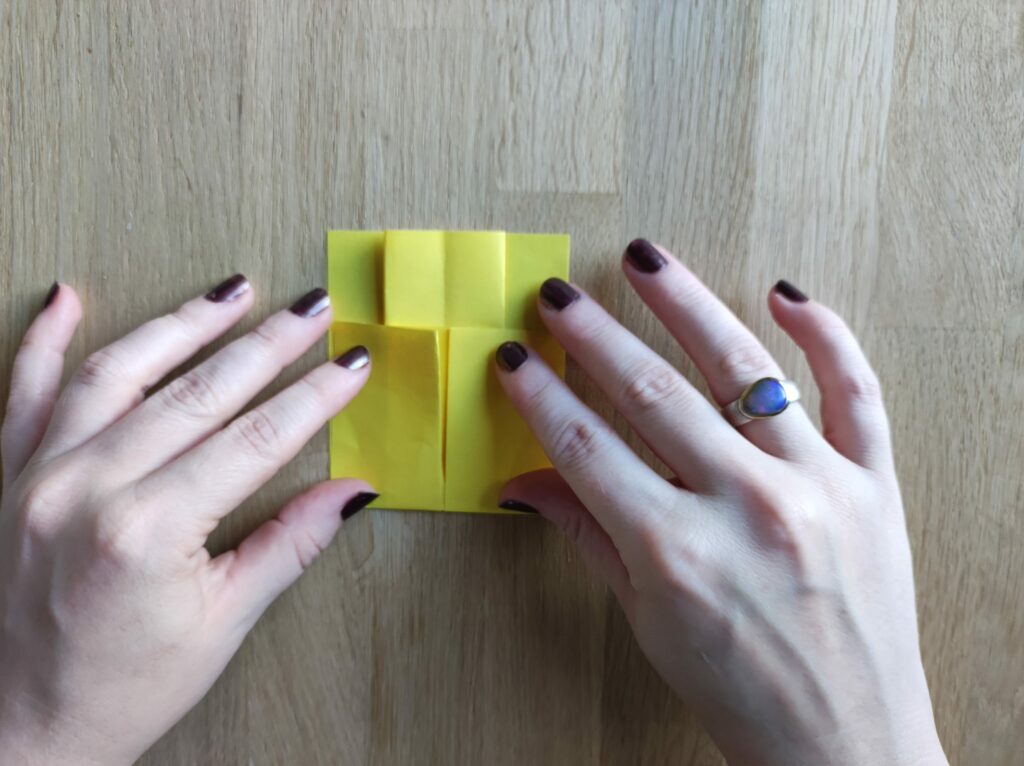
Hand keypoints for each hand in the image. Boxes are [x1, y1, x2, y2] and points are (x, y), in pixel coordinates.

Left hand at [0, 278, 375, 764]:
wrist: (14, 734)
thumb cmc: (114, 692)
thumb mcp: (221, 624)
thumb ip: (290, 545)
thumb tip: (352, 494)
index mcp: (147, 531)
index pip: (256, 438)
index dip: (314, 397)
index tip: (349, 365)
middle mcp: (86, 489)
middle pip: (200, 391)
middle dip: (268, 343)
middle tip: (312, 309)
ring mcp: (39, 475)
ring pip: (119, 370)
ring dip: (182, 323)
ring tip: (231, 291)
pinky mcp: (7, 475)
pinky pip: (22, 389)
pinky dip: (43, 338)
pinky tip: (68, 299)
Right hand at [495, 241, 946, 765]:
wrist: (847, 746)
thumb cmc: (740, 692)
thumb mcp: (646, 620)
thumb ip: (588, 536)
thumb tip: (525, 483)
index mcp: (677, 551)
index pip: (586, 445)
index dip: (539, 395)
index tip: (513, 359)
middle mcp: (747, 507)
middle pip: (652, 393)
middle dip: (593, 336)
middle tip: (557, 296)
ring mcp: (817, 488)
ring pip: (744, 369)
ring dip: (687, 305)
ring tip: (646, 260)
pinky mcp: (873, 484)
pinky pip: (855, 390)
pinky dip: (824, 333)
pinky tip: (784, 294)